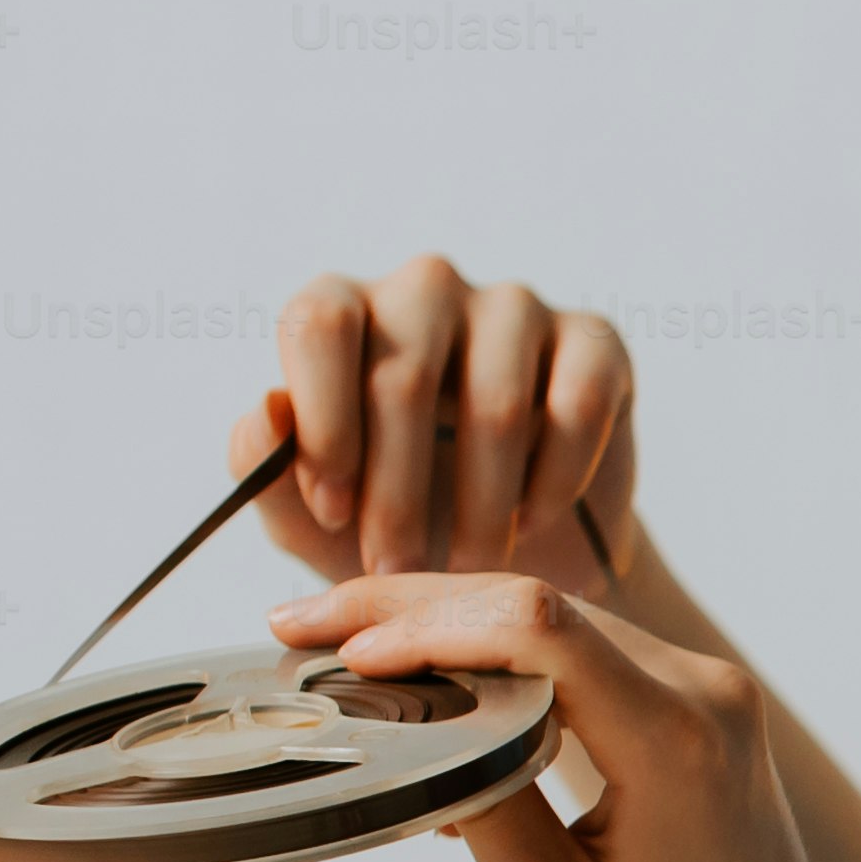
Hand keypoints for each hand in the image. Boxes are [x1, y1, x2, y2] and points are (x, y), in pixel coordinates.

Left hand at [244, 258, 645, 601]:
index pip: (320, 324)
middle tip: (399, 572)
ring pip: (495, 402)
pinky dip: (556, 481)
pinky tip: (535, 523)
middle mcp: (426, 289)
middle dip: (397, 492)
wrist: (514, 547)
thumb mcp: (311, 517)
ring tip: (470, 569)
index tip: (335, 514)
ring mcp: (515, 308)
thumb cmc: (398, 519)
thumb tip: (270, 409)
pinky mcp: (595, 343)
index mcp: (347, 311)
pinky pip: (578, 408)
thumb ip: (265, 468)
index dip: (324, 421)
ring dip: (481, 505)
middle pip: (404, 372)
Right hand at [272, 570, 860, 861]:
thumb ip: (478, 802)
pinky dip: (501, 660)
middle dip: (412, 608)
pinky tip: (420, 686)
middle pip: (539, 608)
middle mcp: (708, 697)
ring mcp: (712, 696)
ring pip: (557, 623)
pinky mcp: (701, 710)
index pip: (536, 630)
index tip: (339, 654)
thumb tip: (406, 721)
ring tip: (340, 647)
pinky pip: (587, 655)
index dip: (426, 626)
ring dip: (449, 627)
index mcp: (678, 743)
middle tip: (299, 625)